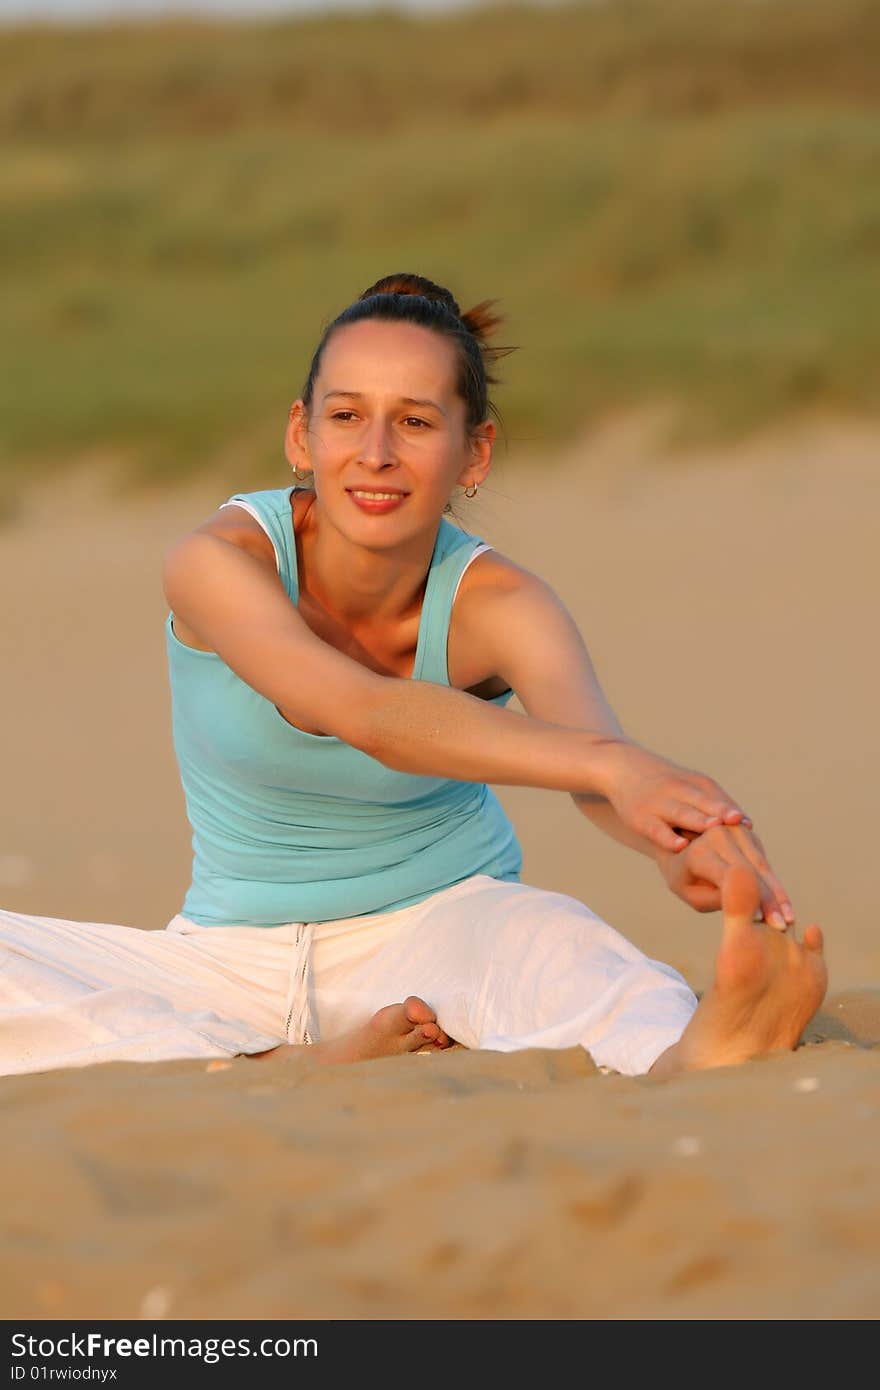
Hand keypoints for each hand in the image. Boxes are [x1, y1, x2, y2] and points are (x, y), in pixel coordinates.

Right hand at [596, 740, 749, 854]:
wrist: (622, 767)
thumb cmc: (664, 784)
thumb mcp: (690, 786)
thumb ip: (715, 804)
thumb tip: (749, 826)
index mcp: (696, 784)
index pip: (719, 798)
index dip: (734, 813)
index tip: (750, 828)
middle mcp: (680, 791)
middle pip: (703, 802)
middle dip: (721, 812)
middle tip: (740, 823)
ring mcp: (659, 804)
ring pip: (682, 813)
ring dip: (699, 821)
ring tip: (716, 829)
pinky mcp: (641, 818)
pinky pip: (656, 829)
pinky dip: (668, 837)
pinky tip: (681, 846)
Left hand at [655, 823, 794, 928]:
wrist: (676, 843)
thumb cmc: (682, 876)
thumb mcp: (691, 894)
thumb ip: (717, 899)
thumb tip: (750, 904)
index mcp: (699, 852)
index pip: (734, 877)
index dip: (754, 900)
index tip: (768, 923)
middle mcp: (718, 834)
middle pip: (753, 871)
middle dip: (770, 900)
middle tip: (784, 927)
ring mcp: (734, 829)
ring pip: (762, 865)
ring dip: (777, 892)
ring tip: (789, 918)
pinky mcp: (746, 831)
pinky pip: (763, 860)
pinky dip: (773, 882)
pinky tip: (783, 905)